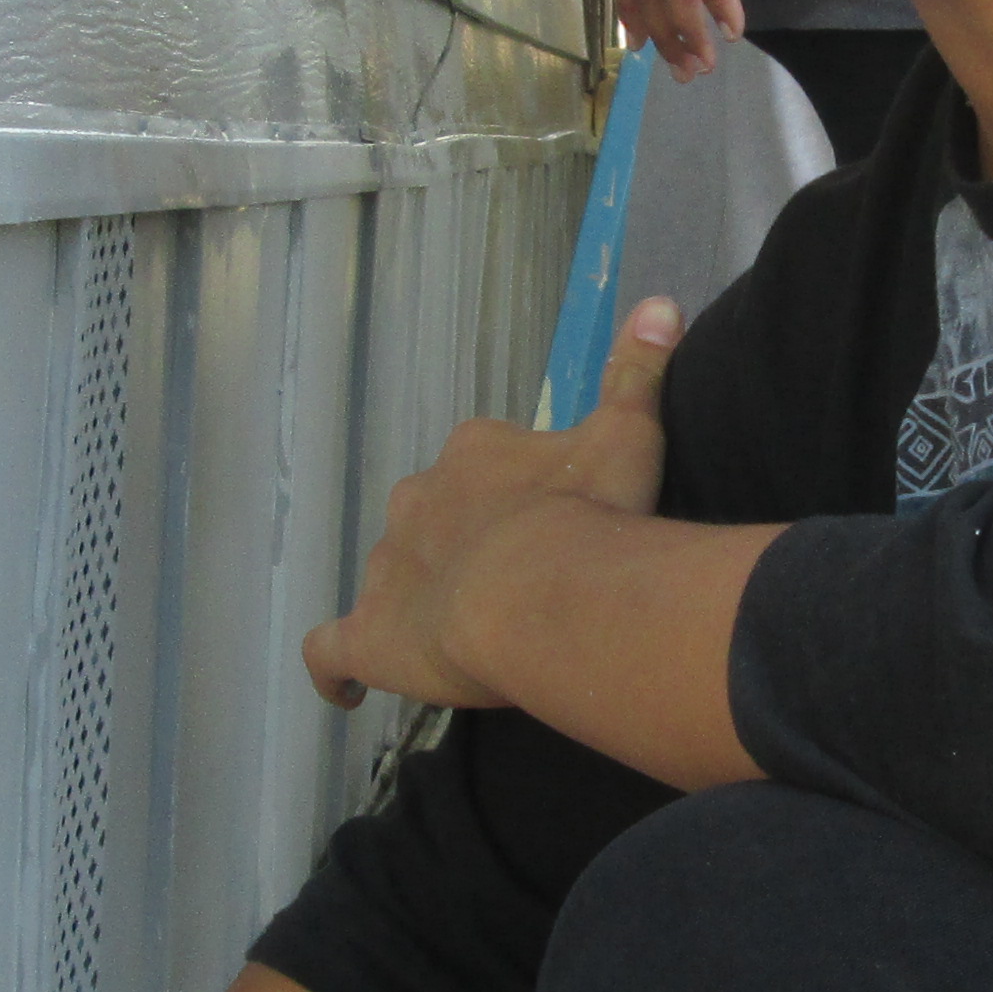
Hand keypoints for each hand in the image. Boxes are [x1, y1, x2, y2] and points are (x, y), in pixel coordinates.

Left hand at [306, 299, 679, 709]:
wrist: (543, 591)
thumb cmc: (591, 515)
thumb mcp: (626, 435)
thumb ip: (636, 373)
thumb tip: (660, 304)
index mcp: (474, 455)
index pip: (483, 466)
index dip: (514, 498)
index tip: (550, 527)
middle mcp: (419, 501)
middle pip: (432, 517)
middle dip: (461, 545)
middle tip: (514, 586)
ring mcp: (385, 569)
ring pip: (392, 576)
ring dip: (418, 599)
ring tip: (462, 639)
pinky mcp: (367, 636)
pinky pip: (331, 651)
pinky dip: (335, 668)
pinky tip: (346, 686)